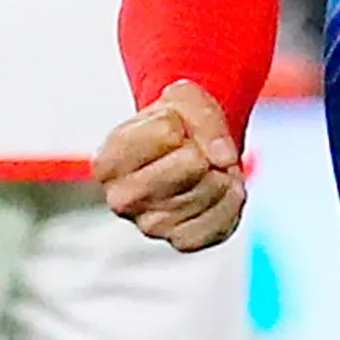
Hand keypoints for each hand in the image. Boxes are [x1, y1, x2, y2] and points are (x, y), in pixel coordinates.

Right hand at [97, 81, 249, 251]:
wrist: (185, 152)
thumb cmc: (175, 125)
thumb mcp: (182, 98)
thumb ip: (203, 117)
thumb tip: (223, 159)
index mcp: (108, 161)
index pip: (167, 132)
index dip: (182, 121)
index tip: (174, 129)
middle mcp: (121, 200)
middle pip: (192, 164)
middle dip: (205, 150)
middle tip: (195, 151)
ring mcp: (150, 226)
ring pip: (211, 189)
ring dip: (221, 172)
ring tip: (206, 169)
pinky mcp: (181, 242)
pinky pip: (221, 220)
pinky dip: (231, 199)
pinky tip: (218, 190)